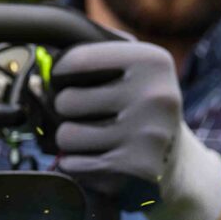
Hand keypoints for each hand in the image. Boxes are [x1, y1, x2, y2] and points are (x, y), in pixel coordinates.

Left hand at [50, 40, 220, 219]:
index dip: (60, 71)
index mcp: (153, 61)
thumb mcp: (138, 69)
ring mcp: (148, 133)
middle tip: (86, 114)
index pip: (78, 59)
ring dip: (71, 140)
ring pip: (67, 136)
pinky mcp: (138, 167)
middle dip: (67, 110)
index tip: (63, 78)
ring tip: (92, 138)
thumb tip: (44, 57)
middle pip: (67, 101)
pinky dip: (78, 163)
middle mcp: (155, 95)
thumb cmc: (143, 107)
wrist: (177, 163)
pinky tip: (98, 159)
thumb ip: (100, 52)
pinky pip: (76, 163)